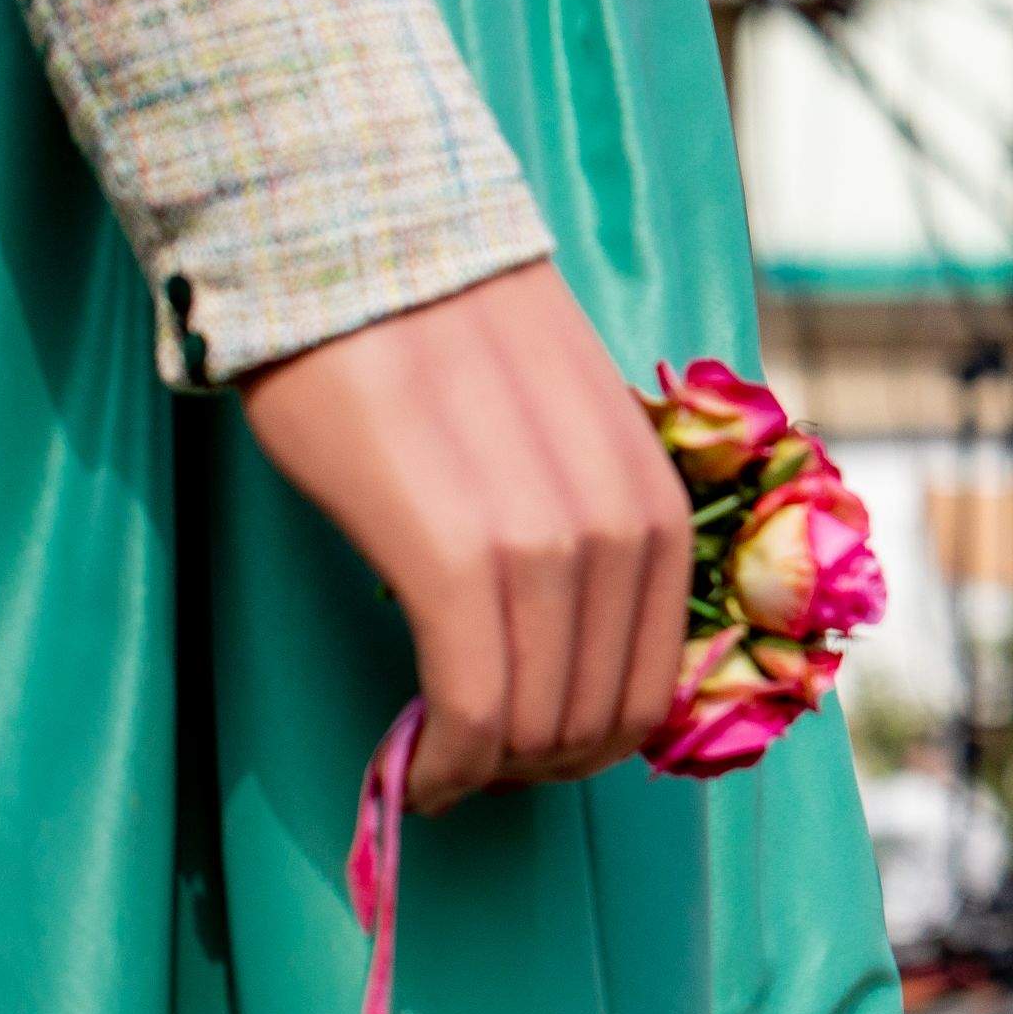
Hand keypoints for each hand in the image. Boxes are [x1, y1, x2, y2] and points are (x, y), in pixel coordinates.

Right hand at [240, 263, 691, 816]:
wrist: (357, 242)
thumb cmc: (441, 334)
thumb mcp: (559, 428)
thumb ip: (583, 519)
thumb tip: (567, 641)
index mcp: (652, 496)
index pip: (655, 680)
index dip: (593, 741)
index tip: (528, 749)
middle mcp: (618, 525)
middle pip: (598, 718)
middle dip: (539, 764)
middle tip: (473, 766)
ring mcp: (543, 543)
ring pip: (538, 724)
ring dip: (489, 771)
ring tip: (439, 766)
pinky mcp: (454, 556)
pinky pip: (472, 707)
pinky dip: (450, 762)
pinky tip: (419, 771)